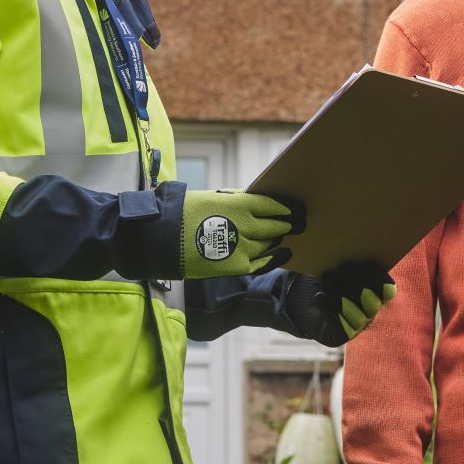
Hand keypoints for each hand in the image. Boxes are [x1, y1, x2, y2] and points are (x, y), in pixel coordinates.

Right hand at [180, 189, 303, 278]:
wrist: (163, 237)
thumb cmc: (185, 212)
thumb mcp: (214, 197)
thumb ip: (239, 200)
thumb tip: (257, 202)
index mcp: (241, 204)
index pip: (276, 205)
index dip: (290, 208)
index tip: (298, 208)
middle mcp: (248, 225)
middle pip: (279, 225)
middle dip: (291, 224)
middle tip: (300, 223)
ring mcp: (245, 247)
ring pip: (271, 243)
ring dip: (278, 238)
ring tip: (282, 234)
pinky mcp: (238, 266)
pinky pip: (264, 263)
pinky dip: (276, 258)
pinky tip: (284, 252)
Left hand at [282, 261, 395, 346]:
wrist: (301, 300)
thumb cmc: (324, 278)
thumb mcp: (335, 266)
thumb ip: (347, 259)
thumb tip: (354, 242)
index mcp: (375, 295)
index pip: (388, 291)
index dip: (379, 278)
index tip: (366, 262)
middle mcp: (369, 313)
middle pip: (372, 302)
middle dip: (358, 283)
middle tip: (343, 266)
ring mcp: (356, 327)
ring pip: (356, 315)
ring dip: (341, 294)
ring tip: (327, 277)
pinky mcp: (339, 337)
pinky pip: (340, 327)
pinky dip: (330, 310)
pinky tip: (320, 296)